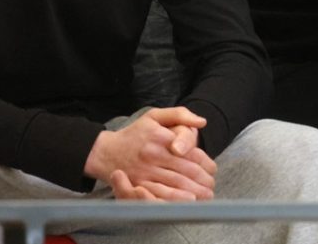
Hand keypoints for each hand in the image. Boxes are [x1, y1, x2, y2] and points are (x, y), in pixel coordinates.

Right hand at [85, 107, 217, 200]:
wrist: (105, 151)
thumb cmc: (135, 133)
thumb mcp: (154, 116)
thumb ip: (180, 114)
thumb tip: (202, 122)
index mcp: (162, 138)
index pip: (192, 153)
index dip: (206, 164)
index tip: (212, 170)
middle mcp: (154, 155)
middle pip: (187, 171)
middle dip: (204, 181)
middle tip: (212, 186)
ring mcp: (145, 172)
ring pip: (176, 185)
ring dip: (194, 193)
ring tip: (206, 196)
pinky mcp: (138, 185)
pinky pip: (159, 195)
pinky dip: (175, 200)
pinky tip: (186, 203)